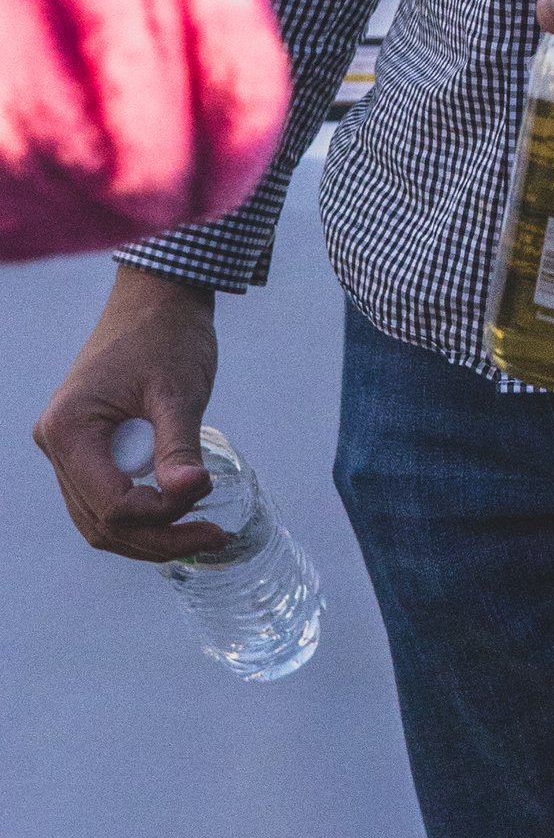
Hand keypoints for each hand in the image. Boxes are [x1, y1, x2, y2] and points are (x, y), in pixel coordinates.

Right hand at [35, 263, 222, 560]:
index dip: (160, 514)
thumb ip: (179, 445)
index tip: (205, 496)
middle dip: (157, 538)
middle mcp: (56, 443)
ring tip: (201, 533)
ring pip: (100, 520)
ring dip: (149, 534)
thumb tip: (191, 490)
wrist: (155, 299)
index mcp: (69, 428)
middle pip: (102, 522)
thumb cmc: (165, 335)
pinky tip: (180, 512)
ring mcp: (66, 448)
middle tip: (212, 537)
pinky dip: (141, 514)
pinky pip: (105, 499)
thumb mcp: (178, 391)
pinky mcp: (84, 447)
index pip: (111, 503)